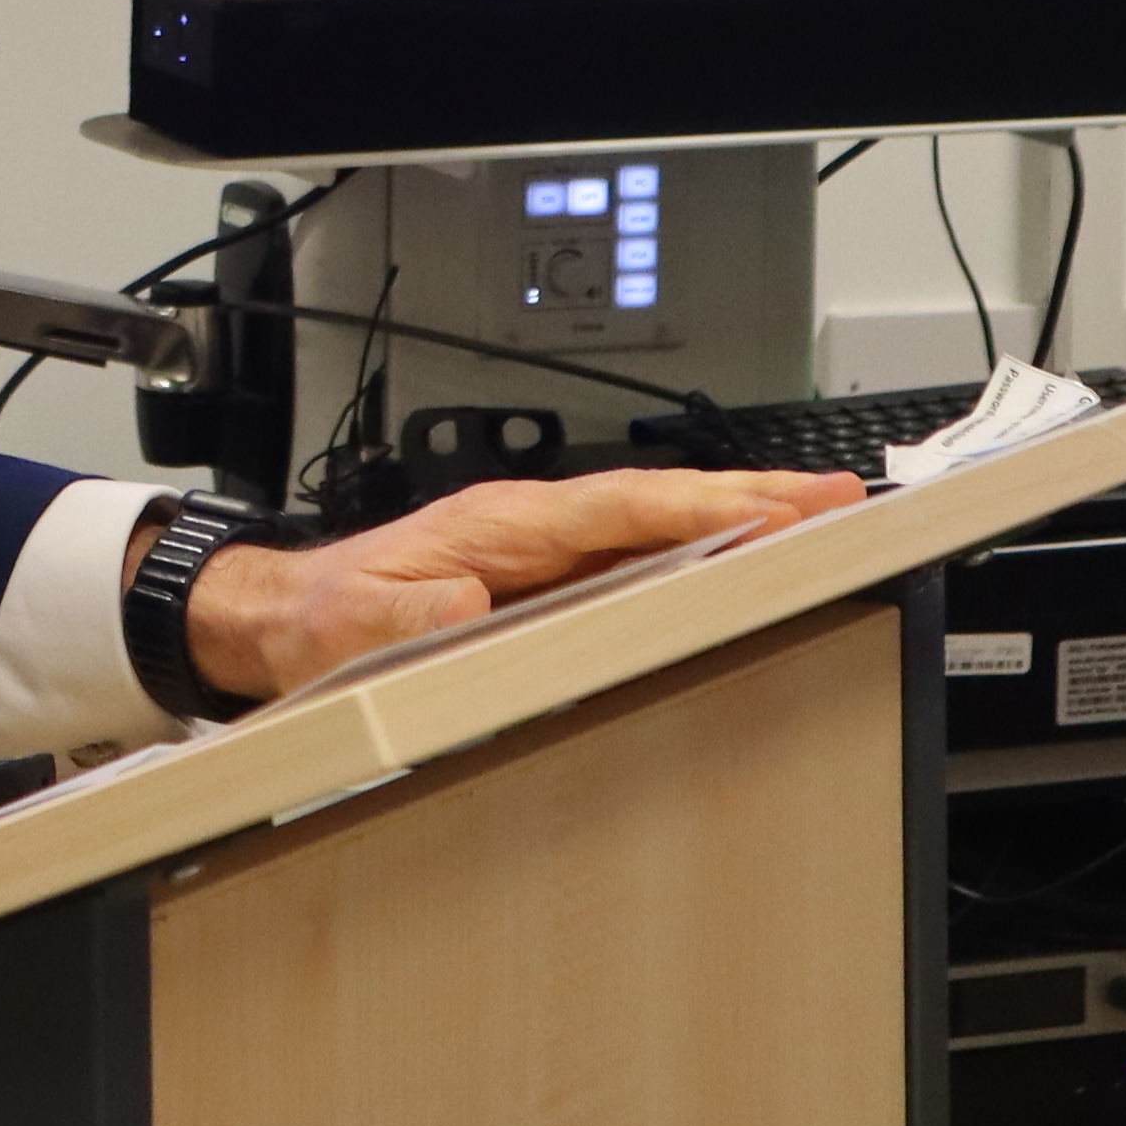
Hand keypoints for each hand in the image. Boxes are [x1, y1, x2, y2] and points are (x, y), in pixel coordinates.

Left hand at [176, 465, 862, 706]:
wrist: (284, 617)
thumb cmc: (320, 619)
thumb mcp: (349, 627)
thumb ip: (404, 617)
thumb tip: (464, 601)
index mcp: (497, 525)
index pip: (618, 507)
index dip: (700, 504)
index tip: (771, 505)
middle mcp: (530, 527)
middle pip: (660, 503)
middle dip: (752, 497)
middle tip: (841, 498)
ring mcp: (542, 549)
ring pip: (658, 526)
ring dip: (739, 521)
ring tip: (822, 521)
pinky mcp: (546, 578)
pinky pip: (637, 559)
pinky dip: (699, 553)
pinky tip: (745, 564)